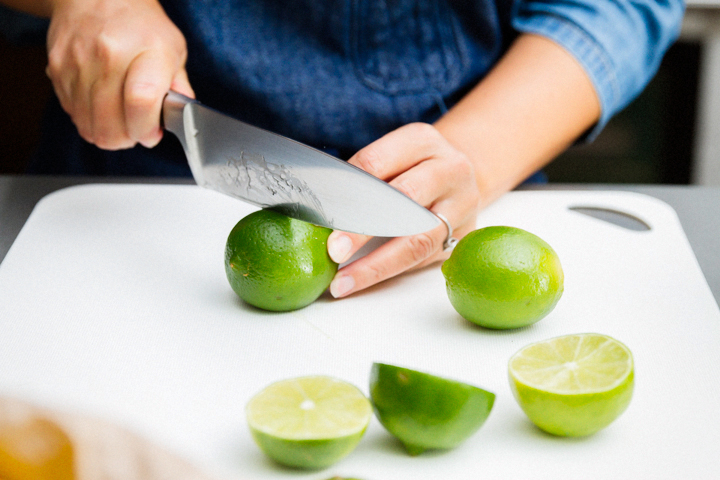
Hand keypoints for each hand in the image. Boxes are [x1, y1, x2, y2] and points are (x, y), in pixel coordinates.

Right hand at [45, 0, 193, 149]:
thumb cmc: (141, 26)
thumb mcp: (173, 50)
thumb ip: (179, 89)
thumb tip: (182, 121)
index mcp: (146, 51)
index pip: (141, 103)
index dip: (146, 130)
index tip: (151, 134)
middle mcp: (109, 55)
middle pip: (111, 124)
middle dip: (127, 139)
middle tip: (136, 132)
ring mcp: (78, 63)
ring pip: (89, 125)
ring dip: (107, 133)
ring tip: (120, 121)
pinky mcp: (56, 68)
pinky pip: (72, 113)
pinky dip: (88, 119)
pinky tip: (101, 107)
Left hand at [327, 123, 480, 297]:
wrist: (457, 178)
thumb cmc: (410, 168)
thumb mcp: (391, 157)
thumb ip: (360, 178)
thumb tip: (315, 210)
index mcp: (421, 140)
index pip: (375, 163)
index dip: (345, 190)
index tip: (320, 215)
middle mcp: (449, 168)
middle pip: (402, 200)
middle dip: (363, 230)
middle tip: (333, 251)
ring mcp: (462, 203)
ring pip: (418, 239)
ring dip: (377, 265)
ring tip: (345, 281)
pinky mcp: (464, 235)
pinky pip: (424, 259)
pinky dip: (390, 272)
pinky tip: (364, 281)